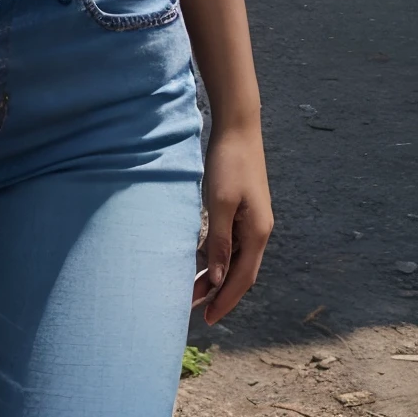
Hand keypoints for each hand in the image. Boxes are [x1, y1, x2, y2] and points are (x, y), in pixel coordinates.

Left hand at [200, 121, 272, 324]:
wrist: (237, 129)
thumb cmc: (229, 163)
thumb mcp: (221, 203)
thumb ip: (219, 241)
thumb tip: (217, 277)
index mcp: (258, 233)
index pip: (242, 278)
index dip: (225, 300)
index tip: (209, 319)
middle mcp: (258, 231)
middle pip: (238, 272)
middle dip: (217, 292)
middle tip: (192, 309)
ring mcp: (250, 221)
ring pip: (232, 258)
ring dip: (213, 274)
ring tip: (189, 289)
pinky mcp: (240, 210)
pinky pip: (228, 241)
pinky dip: (214, 254)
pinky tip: (197, 261)